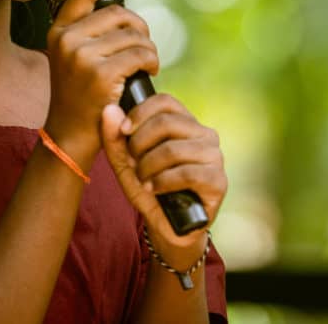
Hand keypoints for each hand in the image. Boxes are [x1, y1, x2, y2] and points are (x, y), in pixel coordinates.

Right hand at [44, 0, 160, 168]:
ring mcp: (82, 56)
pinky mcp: (101, 74)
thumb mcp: (72, 60)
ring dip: (149, 48)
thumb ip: (89, 35)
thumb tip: (122, 14)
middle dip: (140, 28)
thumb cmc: (79, 98)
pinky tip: (151, 72)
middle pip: (119, 15)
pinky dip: (152, 61)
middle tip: (145, 47)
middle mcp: (67, 39)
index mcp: (58, 32)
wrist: (69, 135)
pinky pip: (140, 54)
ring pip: (133, 35)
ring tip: (148, 64)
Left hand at [100, 95, 226, 251]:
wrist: (167, 225)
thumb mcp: (126, 163)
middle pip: (166, 123)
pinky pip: (186, 173)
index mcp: (186, 123)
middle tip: (133, 163)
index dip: (140, 113)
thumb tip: (109, 110)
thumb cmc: (150, 188)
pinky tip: (154, 189)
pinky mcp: (218, 180)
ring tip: (143, 180)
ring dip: (149, 167)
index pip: (165, 102)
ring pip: (173, 149)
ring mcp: (215, 156)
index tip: (124, 131)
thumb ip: (114, 138)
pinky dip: (162, 182)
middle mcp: (205, 135)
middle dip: (140, 144)